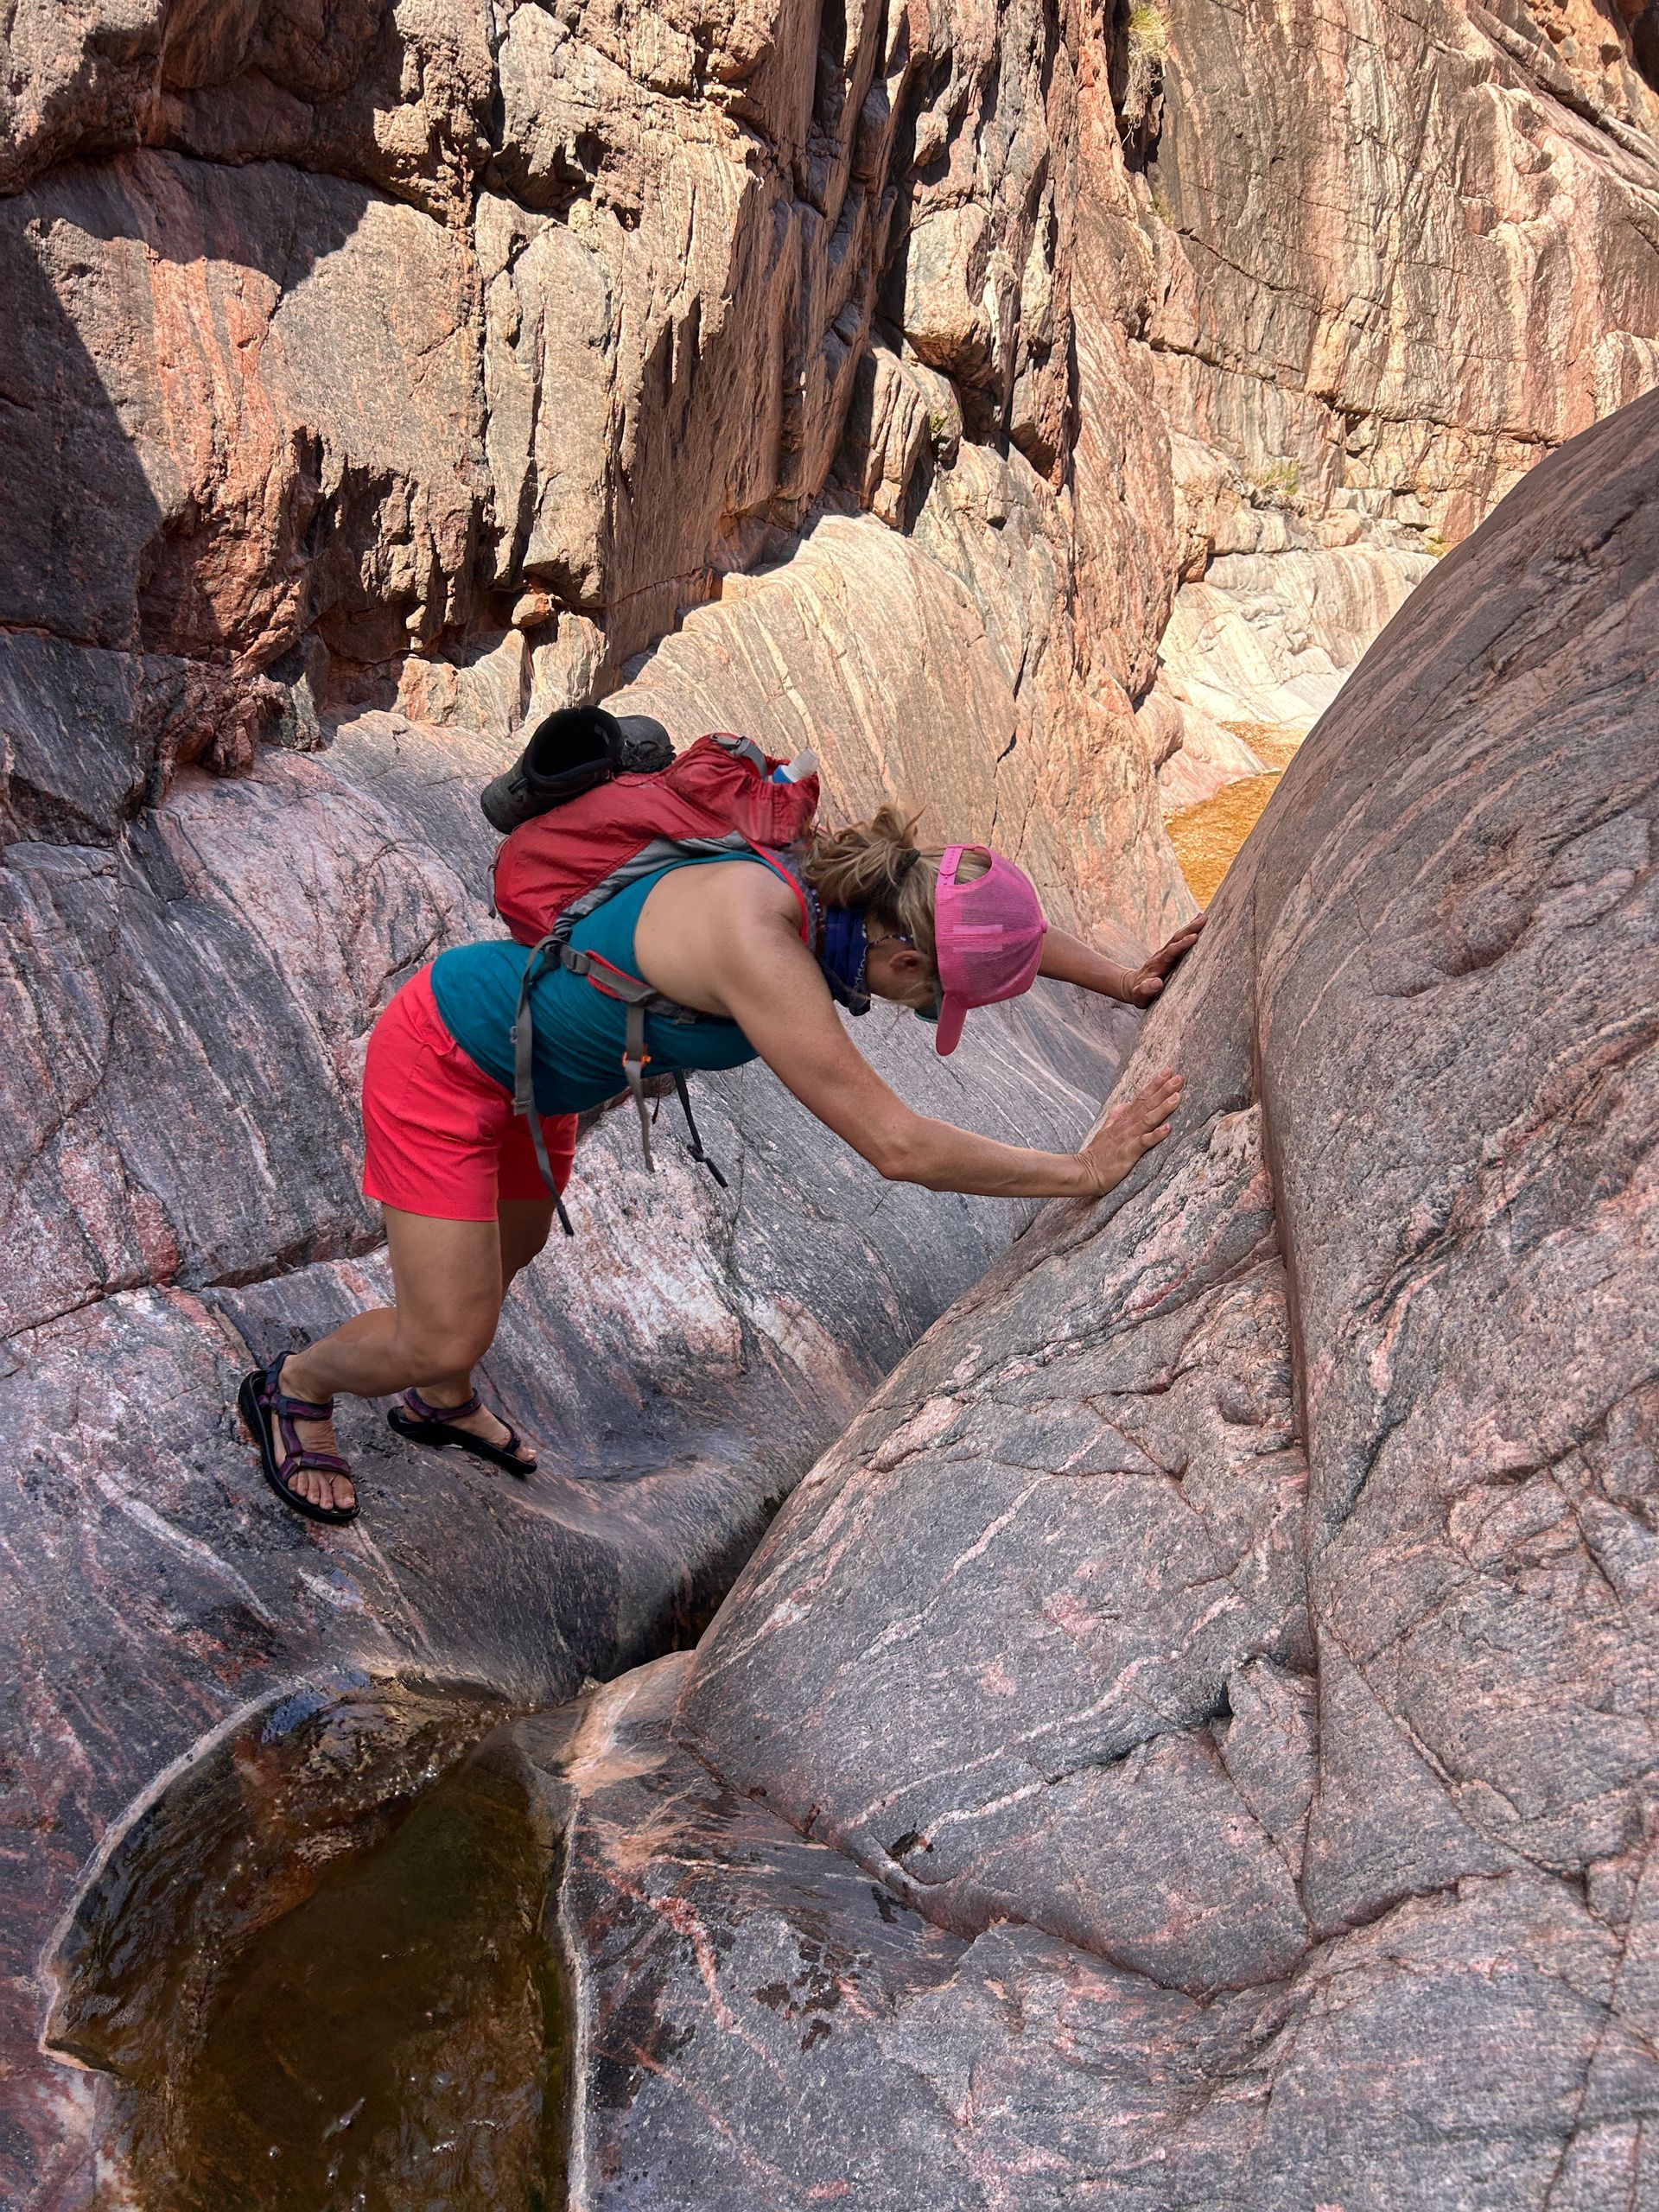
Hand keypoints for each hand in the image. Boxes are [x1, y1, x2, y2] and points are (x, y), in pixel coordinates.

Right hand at [1076, 1068, 1182, 1195]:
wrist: (1086, 1171)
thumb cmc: (1099, 1153)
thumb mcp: (1106, 1129)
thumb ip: (1116, 1115)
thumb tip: (1125, 1103)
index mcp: (1123, 1119)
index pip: (1141, 1097)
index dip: (1154, 1084)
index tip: (1167, 1071)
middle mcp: (1127, 1125)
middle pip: (1147, 1104)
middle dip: (1163, 1089)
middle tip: (1178, 1077)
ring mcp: (1129, 1138)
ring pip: (1148, 1119)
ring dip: (1163, 1107)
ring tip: (1177, 1096)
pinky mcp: (1129, 1152)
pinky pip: (1144, 1142)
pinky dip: (1156, 1135)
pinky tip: (1168, 1128)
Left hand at [1124, 913, 1206, 1007]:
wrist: (1131, 986)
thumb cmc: (1138, 994)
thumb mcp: (1140, 995)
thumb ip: (1146, 989)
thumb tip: (1157, 983)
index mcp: (1157, 965)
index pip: (1171, 952)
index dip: (1182, 945)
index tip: (1194, 937)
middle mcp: (1162, 955)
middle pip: (1176, 939)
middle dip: (1190, 929)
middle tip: (1204, 919)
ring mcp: (1165, 953)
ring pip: (1178, 937)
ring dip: (1191, 927)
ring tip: (1204, 917)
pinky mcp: (1169, 954)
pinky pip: (1179, 940)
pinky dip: (1189, 931)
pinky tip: (1197, 924)